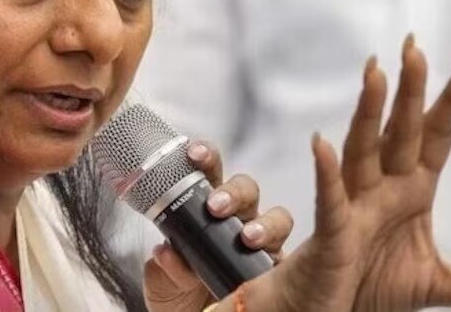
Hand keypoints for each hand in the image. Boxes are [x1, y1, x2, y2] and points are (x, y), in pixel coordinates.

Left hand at [143, 142, 293, 311]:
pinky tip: (266, 258)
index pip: (209, 172)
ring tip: (247, 237)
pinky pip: (287, 251)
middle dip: (233, 191)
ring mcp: (261, 241)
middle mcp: (236, 219)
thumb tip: (166, 253)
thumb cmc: (178, 297)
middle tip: (216, 206)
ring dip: (263, 223)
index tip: (193, 154)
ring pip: (276, 216)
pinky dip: (279, 251)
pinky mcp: (277, 266)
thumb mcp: (163, 282)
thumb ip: (164, 267)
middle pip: (246, 188)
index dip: (205, 156)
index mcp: (204, 209)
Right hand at [213, 36, 450, 310]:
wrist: (325, 311)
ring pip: (361, 151)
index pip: (435, 137)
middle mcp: (381, 190)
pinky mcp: (332, 234)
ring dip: (368, 113)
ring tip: (374, 73)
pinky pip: (330, 200)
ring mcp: (354, 208)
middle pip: (399, 132)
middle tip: (415, 44)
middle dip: (409, 89)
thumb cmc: (370, 286)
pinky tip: (320, 144)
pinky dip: (325, 173)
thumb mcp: (437, 283)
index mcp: (410, 192)